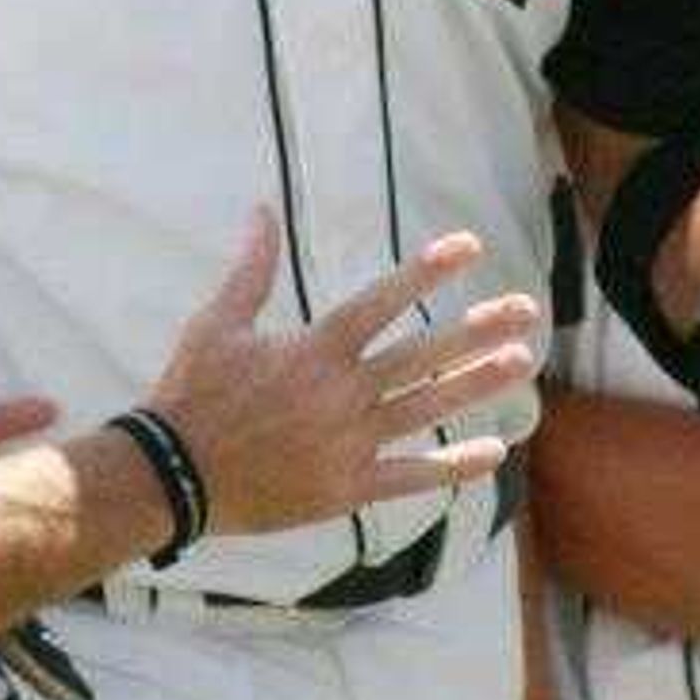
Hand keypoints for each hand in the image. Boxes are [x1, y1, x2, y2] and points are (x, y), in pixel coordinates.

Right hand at [146, 211, 542, 537]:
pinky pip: (409, 477)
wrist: (172, 475)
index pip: (382, 302)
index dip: (427, 271)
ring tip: (521, 362)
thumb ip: (250, 269)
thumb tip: (260, 211)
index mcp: (313, 350)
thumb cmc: (192, 394)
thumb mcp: (217, 323)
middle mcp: (341, 393)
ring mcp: (348, 443)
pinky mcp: (345, 488)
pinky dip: (451, 467)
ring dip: (477, 384)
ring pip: (426, 408)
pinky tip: (493, 452)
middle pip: (422, 355)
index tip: (470, 246)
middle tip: (527, 310)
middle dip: (478, 329)